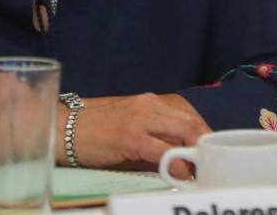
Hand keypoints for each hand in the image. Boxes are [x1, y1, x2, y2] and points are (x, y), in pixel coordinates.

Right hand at [72, 93, 209, 175]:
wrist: (63, 129)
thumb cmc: (95, 132)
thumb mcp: (130, 128)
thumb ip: (154, 138)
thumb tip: (180, 159)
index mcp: (151, 103)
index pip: (189, 117)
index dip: (204, 136)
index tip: (211, 152)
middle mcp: (149, 106)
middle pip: (191, 123)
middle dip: (206, 145)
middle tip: (213, 164)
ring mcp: (140, 119)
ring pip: (182, 132)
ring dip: (196, 153)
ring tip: (202, 170)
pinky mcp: (129, 136)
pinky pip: (161, 149)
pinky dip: (176, 162)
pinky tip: (181, 173)